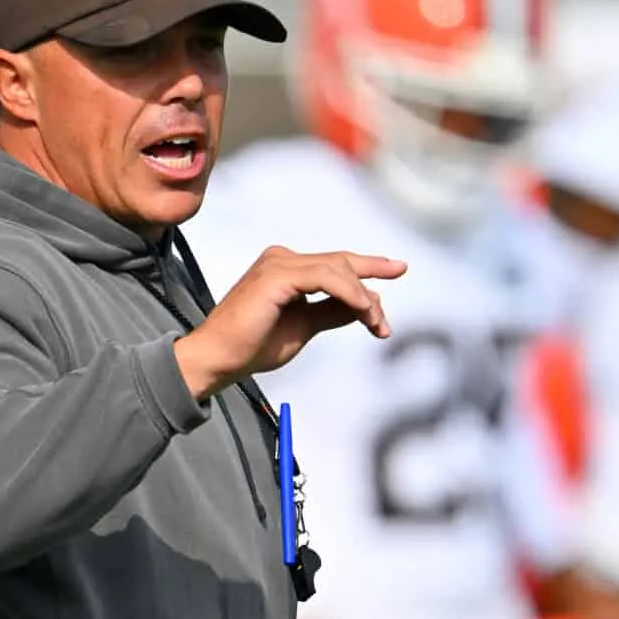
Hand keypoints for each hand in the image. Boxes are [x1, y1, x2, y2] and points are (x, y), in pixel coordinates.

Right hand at [173, 245, 405, 399]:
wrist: (219, 359)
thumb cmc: (253, 346)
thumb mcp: (304, 326)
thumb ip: (332, 311)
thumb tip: (365, 305)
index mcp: (286, 268)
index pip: (336, 264)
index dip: (369, 266)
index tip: (398, 270)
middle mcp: (282, 258)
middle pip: (341, 263)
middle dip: (370, 290)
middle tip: (383, 323)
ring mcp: (278, 263)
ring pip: (337, 269)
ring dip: (363, 297)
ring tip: (374, 324)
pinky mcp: (276, 275)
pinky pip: (325, 278)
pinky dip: (348, 293)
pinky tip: (362, 311)